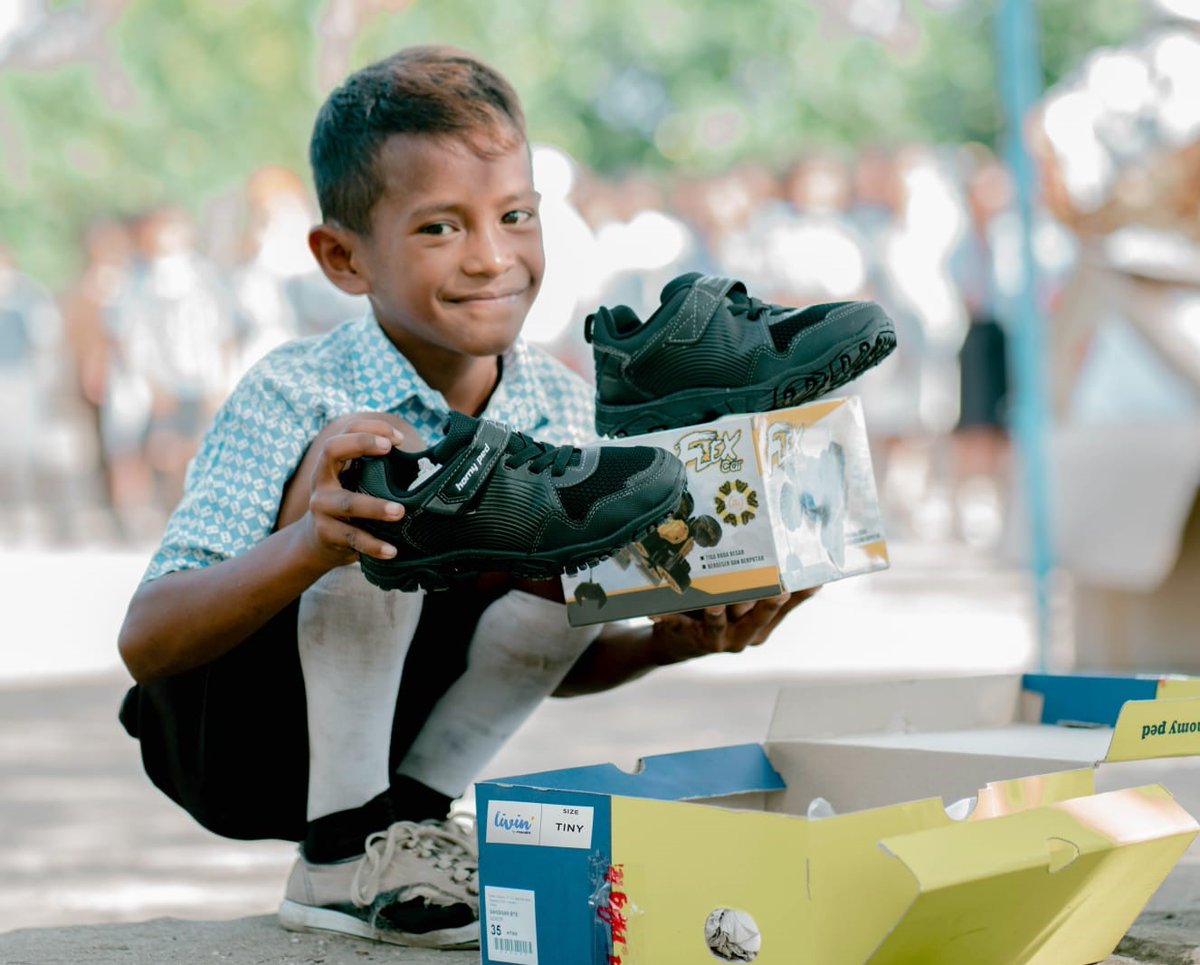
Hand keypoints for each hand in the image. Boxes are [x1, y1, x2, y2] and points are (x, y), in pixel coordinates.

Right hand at [298, 415, 407, 568]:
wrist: (316, 543)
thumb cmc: (349, 505)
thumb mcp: (356, 482)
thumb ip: (378, 469)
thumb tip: (426, 462)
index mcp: (332, 462)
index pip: (345, 431)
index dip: (371, 428)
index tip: (398, 439)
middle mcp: (322, 479)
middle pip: (331, 450)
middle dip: (361, 443)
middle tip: (389, 448)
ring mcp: (321, 507)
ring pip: (348, 502)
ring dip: (375, 506)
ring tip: (399, 511)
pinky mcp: (326, 533)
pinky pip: (352, 538)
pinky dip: (373, 545)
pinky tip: (392, 551)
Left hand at [648, 587, 819, 664]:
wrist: (677, 644)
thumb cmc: (716, 618)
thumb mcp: (746, 609)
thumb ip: (769, 595)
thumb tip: (809, 578)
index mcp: (761, 628)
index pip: (784, 609)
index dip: (798, 595)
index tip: (811, 579)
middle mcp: (744, 637)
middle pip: (758, 617)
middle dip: (768, 603)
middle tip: (779, 587)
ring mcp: (719, 640)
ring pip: (721, 622)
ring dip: (718, 610)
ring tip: (717, 599)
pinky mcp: (693, 638)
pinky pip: (685, 624)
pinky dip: (676, 616)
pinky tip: (670, 607)